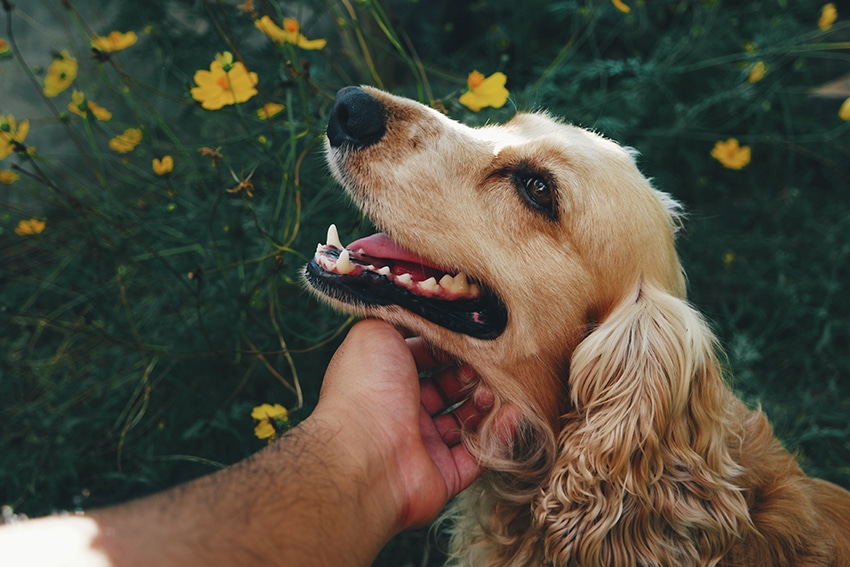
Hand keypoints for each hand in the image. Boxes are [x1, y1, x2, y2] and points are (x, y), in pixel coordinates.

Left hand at [315, 319, 511, 530]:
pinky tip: (512, 414)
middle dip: (472, 375)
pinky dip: (498, 435)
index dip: (449, 348)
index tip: (470, 339)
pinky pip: (479, 454)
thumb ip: (398, 318)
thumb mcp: (375, 333)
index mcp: (387, 378)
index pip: (426, 358)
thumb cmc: (367, 387)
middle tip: (486, 366)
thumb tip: (420, 311)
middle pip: (449, 389)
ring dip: (486, 403)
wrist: (364, 452)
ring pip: (466, 420)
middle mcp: (403, 411)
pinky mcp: (443, 474)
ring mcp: (423, 445)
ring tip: (494, 390)